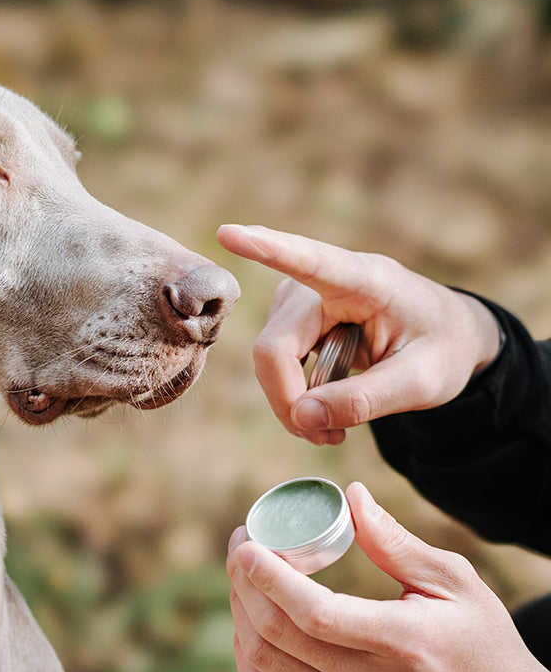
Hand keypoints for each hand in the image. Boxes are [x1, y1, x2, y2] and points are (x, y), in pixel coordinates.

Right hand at [216, 225, 501, 444]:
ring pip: (269, 359)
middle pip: (275, 347)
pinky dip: (292, 394)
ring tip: (336, 424)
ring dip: (293, 401)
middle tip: (329, 438)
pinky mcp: (290, 316)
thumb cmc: (440, 348)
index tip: (229, 232)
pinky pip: (273, 362)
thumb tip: (302, 418)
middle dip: (291, 401)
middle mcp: (322, 283)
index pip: (312, 261)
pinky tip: (322, 405)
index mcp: (367, 280)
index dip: (268, 250)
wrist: (443, 336)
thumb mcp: (422, 382)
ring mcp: (299, 298)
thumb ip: (365, 400)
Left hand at [227, 483, 550, 671]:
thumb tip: (352, 497)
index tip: (248, 542)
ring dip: (241, 612)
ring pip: (263, 662)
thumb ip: (396, 542)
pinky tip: (252, 620)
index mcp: (401, 643)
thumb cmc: (481, 642)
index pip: (314, 614)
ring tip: (245, 576)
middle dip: (244, 581)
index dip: (269, 576)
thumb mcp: (455, 582)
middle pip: (276, 634)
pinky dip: (247, 653)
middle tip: (242, 544)